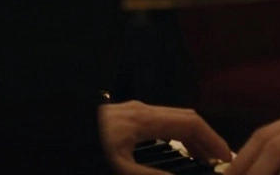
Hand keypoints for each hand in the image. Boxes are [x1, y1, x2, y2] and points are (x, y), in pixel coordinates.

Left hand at [99, 100, 230, 174]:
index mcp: (144, 119)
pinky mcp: (119, 121)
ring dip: (187, 139)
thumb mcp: (121, 168)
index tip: (226, 157)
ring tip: (198, 161)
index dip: (213, 139)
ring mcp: (128, 113)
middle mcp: (139, 111)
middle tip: (216, 162)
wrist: (53, 136)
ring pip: (168, 121)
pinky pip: (154, 125)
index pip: (191, 122)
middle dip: (203, 140)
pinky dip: (170, 137)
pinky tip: (168, 154)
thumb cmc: (86, 149)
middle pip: (183, 119)